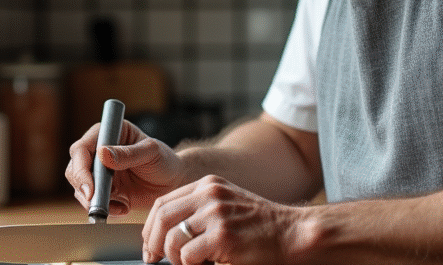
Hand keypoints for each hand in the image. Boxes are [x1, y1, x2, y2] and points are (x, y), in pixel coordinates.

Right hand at [65, 119, 184, 216]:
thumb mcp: (151, 152)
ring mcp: (99, 172)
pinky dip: (105, 208)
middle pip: (74, 169)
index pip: (81, 149)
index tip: (90, 188)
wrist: (173, 182)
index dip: (81, 169)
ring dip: (93, 201)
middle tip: (96, 203)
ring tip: (117, 206)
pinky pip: (93, 202)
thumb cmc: (164, 160)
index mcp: (108, 133)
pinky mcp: (103, 190)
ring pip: (80, 188)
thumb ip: (128, 154)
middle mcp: (98, 151)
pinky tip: (123, 208)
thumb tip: (102, 154)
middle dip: (83, 188)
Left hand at [142, 175, 301, 264]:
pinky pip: (188, 255)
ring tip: (191, 263)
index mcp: (208, 185)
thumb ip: (199, 210)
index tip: (151, 246)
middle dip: (154, 244)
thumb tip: (166, 233)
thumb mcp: (227, 205)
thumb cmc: (261, 226)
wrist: (292, 233)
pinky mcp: (223, 236)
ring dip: (175, 258)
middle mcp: (209, 194)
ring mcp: (216, 214)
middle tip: (157, 259)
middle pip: (161, 218)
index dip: (150, 228)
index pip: (163, 203)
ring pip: (172, 239)